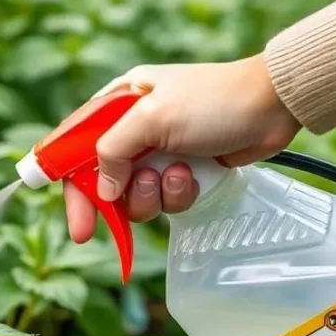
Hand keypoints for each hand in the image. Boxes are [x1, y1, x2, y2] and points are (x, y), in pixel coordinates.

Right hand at [64, 54, 300, 241]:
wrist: (272, 106)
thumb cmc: (212, 101)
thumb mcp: (152, 119)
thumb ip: (114, 151)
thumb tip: (104, 190)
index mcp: (117, 102)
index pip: (74, 144)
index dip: (62, 179)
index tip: (62, 209)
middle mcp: (134, 126)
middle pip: (100, 177)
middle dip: (104, 202)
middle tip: (91, 234)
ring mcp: (160, 150)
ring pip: (133, 194)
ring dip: (149, 195)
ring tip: (173, 175)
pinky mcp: (185, 168)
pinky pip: (166, 197)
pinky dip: (177, 193)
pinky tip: (194, 175)